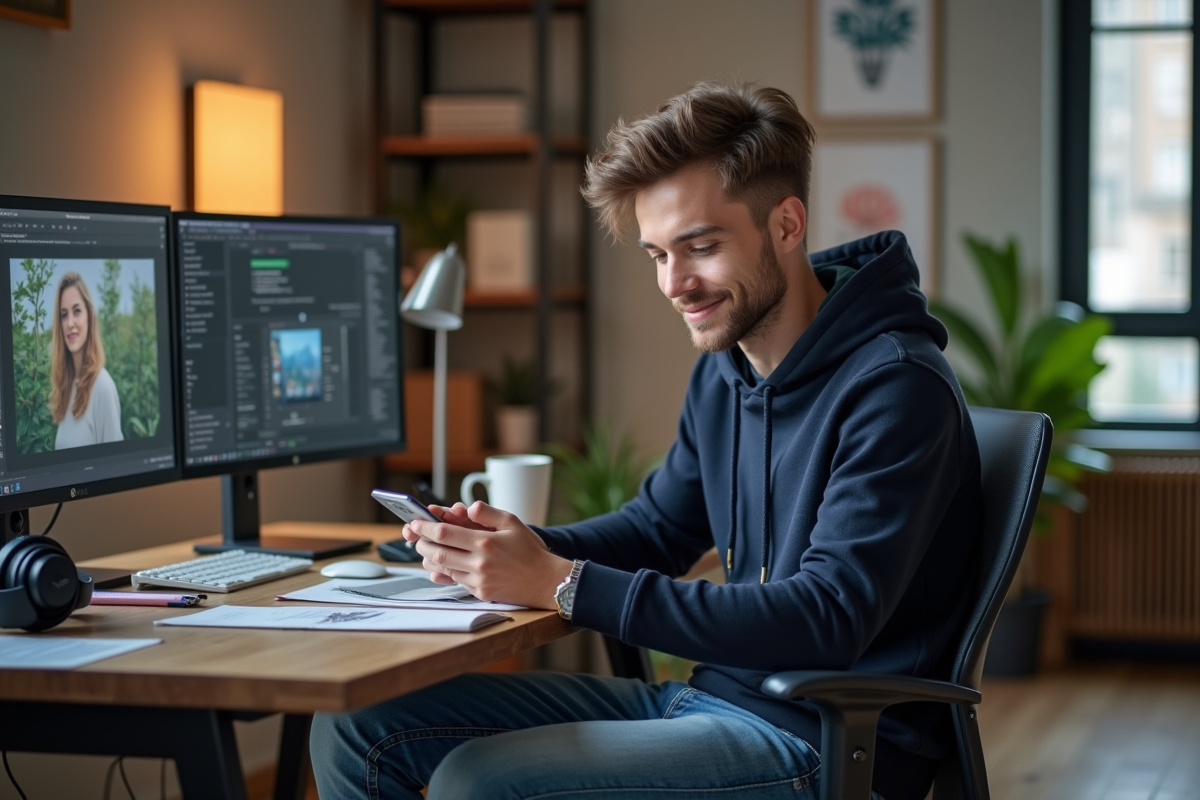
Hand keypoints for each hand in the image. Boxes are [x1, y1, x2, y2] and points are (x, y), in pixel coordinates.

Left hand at [404, 501, 573, 608]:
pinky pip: (456, 581)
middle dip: (422, 544)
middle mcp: (479, 563)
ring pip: (443, 569)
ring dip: (431, 559)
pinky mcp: (481, 593)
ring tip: (427, 549)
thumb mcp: (513, 523)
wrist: (546, 581)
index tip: (415, 522)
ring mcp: (479, 580)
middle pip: (437, 553)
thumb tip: (469, 508)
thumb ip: (488, 513)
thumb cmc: (530, 551)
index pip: (444, 532)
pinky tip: (445, 564)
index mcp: (485, 542)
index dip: (425, 526)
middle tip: (417, 537)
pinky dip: (446, 571)